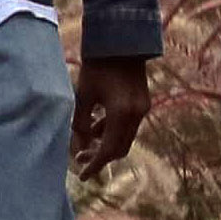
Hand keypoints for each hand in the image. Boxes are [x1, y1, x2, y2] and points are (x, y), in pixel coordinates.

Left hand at [74, 55, 150, 175]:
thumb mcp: (82, 95)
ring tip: (82, 146)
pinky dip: (111, 131)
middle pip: (120, 147)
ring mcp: (142, 108)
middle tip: (79, 161)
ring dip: (105, 144)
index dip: (95, 164)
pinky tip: (94, 128)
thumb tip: (79, 144)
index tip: (82, 176)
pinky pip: (126, 125)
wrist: (121, 44)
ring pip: (124, 137)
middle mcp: (136, 114)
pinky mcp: (141, 103)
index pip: (109, 149)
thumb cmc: (96, 67)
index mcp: (121, 114)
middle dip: (100, 157)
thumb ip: (80, 122)